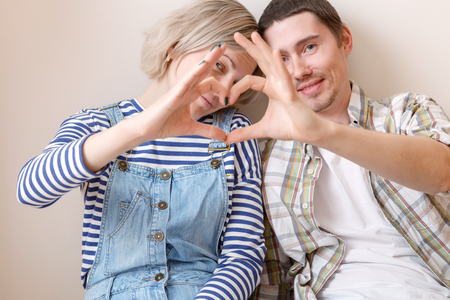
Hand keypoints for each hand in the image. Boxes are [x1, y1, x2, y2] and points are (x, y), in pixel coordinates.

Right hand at [82, 44, 229, 171]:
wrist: (147, 130)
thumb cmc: (165, 125)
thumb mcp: (192, 129)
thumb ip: (208, 130)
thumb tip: (224, 137)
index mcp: (190, 95)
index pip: (209, 84)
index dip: (222, 90)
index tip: (229, 101)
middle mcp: (186, 88)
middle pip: (202, 70)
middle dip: (213, 57)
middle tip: (224, 45)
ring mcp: (179, 90)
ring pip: (196, 71)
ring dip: (208, 59)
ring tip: (218, 48)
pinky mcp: (173, 95)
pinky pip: (185, 81)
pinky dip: (194, 73)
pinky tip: (203, 65)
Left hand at [226, 32, 328, 143]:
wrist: (308, 134)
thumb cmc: (290, 127)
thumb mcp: (262, 130)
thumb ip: (244, 132)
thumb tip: (227, 139)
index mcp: (270, 88)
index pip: (249, 79)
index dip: (235, 88)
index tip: (226, 101)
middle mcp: (277, 83)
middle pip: (261, 61)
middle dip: (250, 47)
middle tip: (236, 34)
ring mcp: (285, 85)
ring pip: (272, 63)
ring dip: (263, 48)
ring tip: (254, 34)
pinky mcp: (291, 93)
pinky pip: (284, 76)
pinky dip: (279, 64)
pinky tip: (274, 52)